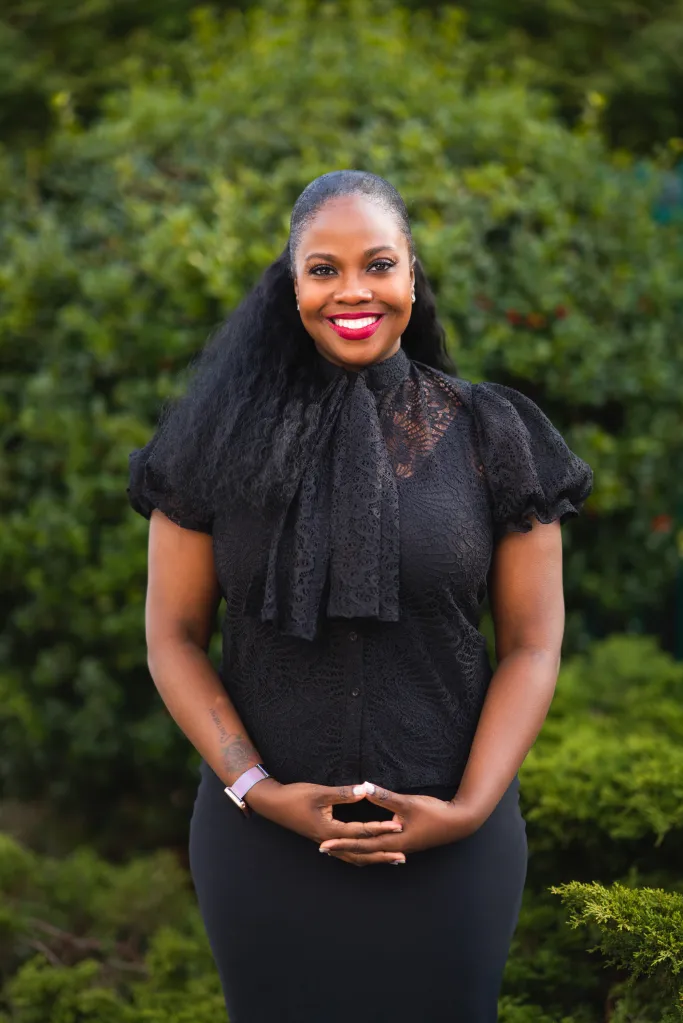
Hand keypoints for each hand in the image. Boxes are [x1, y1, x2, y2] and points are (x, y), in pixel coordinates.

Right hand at [244, 778, 405, 864]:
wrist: (273, 804)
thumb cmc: (295, 797)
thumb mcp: (319, 792)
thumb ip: (343, 793)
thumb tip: (365, 790)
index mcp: (329, 830)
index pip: (361, 831)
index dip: (381, 828)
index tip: (398, 827)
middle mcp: (329, 841)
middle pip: (361, 853)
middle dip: (382, 855)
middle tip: (402, 857)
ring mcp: (326, 842)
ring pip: (354, 857)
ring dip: (373, 858)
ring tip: (391, 859)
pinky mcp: (324, 839)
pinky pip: (346, 853)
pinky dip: (360, 855)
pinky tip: (368, 853)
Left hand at [318, 781, 479, 865]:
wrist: (459, 823)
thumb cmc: (435, 814)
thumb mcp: (408, 803)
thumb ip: (385, 797)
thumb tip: (364, 788)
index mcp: (394, 841)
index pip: (361, 844)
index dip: (341, 842)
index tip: (323, 844)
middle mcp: (396, 847)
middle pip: (364, 851)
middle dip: (344, 848)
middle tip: (322, 848)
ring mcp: (402, 845)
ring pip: (373, 850)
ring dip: (356, 848)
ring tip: (340, 846)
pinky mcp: (407, 840)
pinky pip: (382, 846)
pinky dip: (370, 846)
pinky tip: (367, 843)